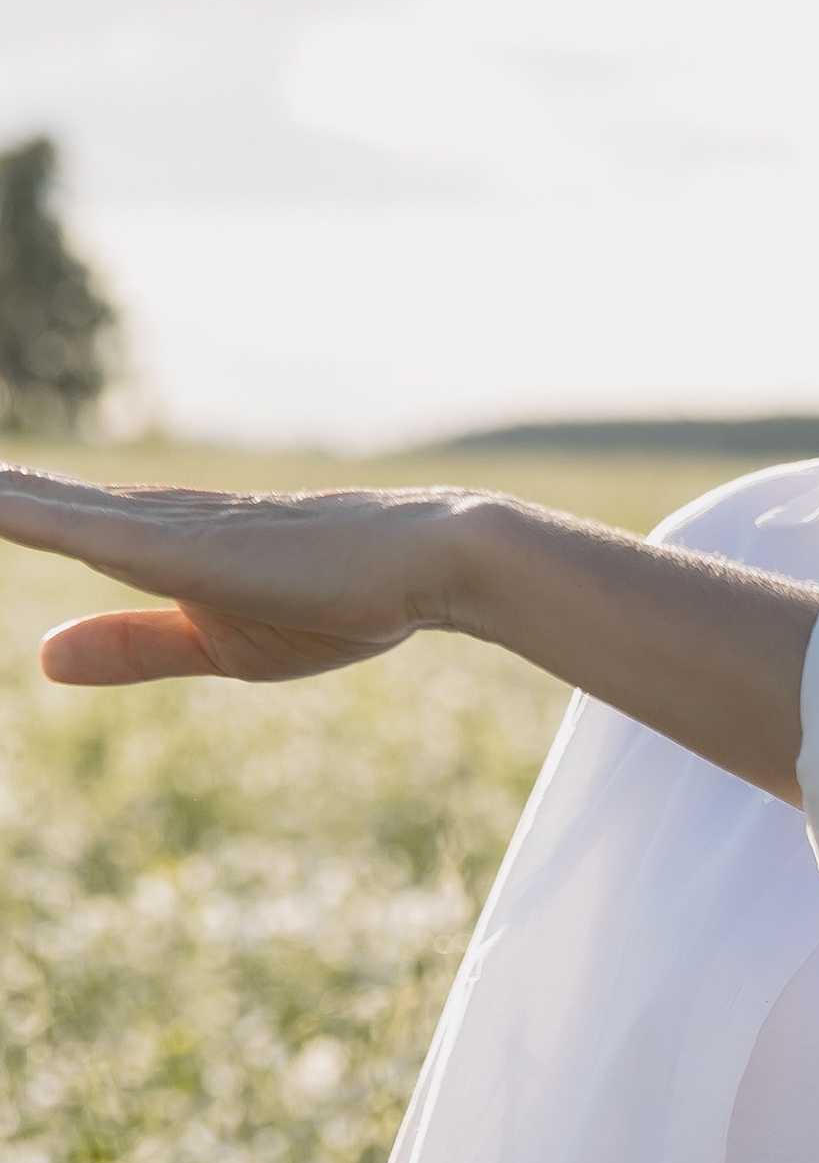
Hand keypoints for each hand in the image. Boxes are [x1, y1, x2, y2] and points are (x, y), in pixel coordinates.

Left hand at [0, 465, 817, 799]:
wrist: (432, 562)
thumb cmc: (345, 598)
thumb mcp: (218, 642)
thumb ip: (132, 646)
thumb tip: (41, 661)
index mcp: (151, 541)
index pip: (37, 522)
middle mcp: (143, 519)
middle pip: (15, 502)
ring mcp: (157, 525)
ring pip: (26, 504)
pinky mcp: (175, 541)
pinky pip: (65, 525)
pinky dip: (12, 512)